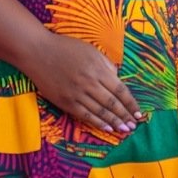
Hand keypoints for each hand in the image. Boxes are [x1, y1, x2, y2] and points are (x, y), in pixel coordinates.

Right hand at [24, 32, 141, 133]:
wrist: (38, 52)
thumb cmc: (66, 47)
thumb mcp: (90, 50)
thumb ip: (106, 64)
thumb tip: (117, 79)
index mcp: (98, 68)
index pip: (120, 90)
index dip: (131, 103)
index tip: (139, 112)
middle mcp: (89, 83)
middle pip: (112, 103)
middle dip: (125, 116)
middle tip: (134, 126)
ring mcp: (77, 94)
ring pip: (100, 112)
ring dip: (114, 122)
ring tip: (124, 130)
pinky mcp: (66, 102)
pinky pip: (85, 115)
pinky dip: (97, 123)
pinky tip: (106, 129)